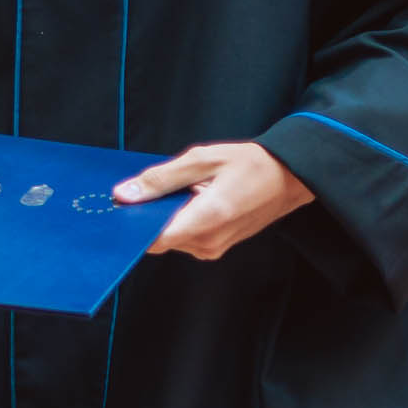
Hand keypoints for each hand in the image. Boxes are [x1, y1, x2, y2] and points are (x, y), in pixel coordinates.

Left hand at [114, 140, 314, 259]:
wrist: (288, 178)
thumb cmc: (249, 164)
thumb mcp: (201, 160)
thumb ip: (160, 179)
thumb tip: (124, 195)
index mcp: (207, 219)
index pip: (154, 239)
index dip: (132, 225)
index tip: (119, 209)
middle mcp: (209, 241)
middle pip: (158, 239)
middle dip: (147, 217)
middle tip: (147, 189)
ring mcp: (213, 248)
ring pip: (169, 239)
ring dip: (164, 218)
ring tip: (177, 190)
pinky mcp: (215, 247)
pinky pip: (184, 238)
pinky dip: (177, 221)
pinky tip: (186, 199)